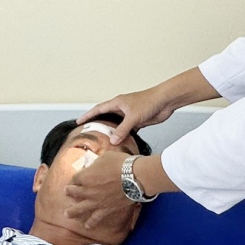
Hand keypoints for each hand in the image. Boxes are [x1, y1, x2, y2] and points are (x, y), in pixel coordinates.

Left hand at [65, 150, 137, 230]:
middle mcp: (87, 190)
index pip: (75, 177)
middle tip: (67, 192)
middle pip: (73, 192)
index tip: (77, 177)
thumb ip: (96, 164)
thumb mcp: (105, 157)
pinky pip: (95, 218)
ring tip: (67, 214)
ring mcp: (95, 201)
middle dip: (69, 191)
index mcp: (85, 176)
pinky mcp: (105, 209)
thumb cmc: (120, 164)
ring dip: (72, 211)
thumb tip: (94, 167)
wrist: (134, 177)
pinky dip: (91, 223)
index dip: (76, 177)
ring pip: (79, 208)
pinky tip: (87, 226)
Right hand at [80, 68, 217, 145]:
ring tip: (102, 141)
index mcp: (117, 103)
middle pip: (106, 117)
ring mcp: (130, 115)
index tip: (79, 122)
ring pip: (117, 125)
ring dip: (111, 132)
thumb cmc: (150, 102)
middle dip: (97, 124)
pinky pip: (127, 130)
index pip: (98, 109)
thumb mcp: (133, 117)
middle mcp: (122, 108)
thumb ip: (122, 129)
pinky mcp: (138, 121)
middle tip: (88, 133)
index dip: (88, 115)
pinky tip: (120, 143)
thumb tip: (112, 140)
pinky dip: (123, 136)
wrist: (165, 101)